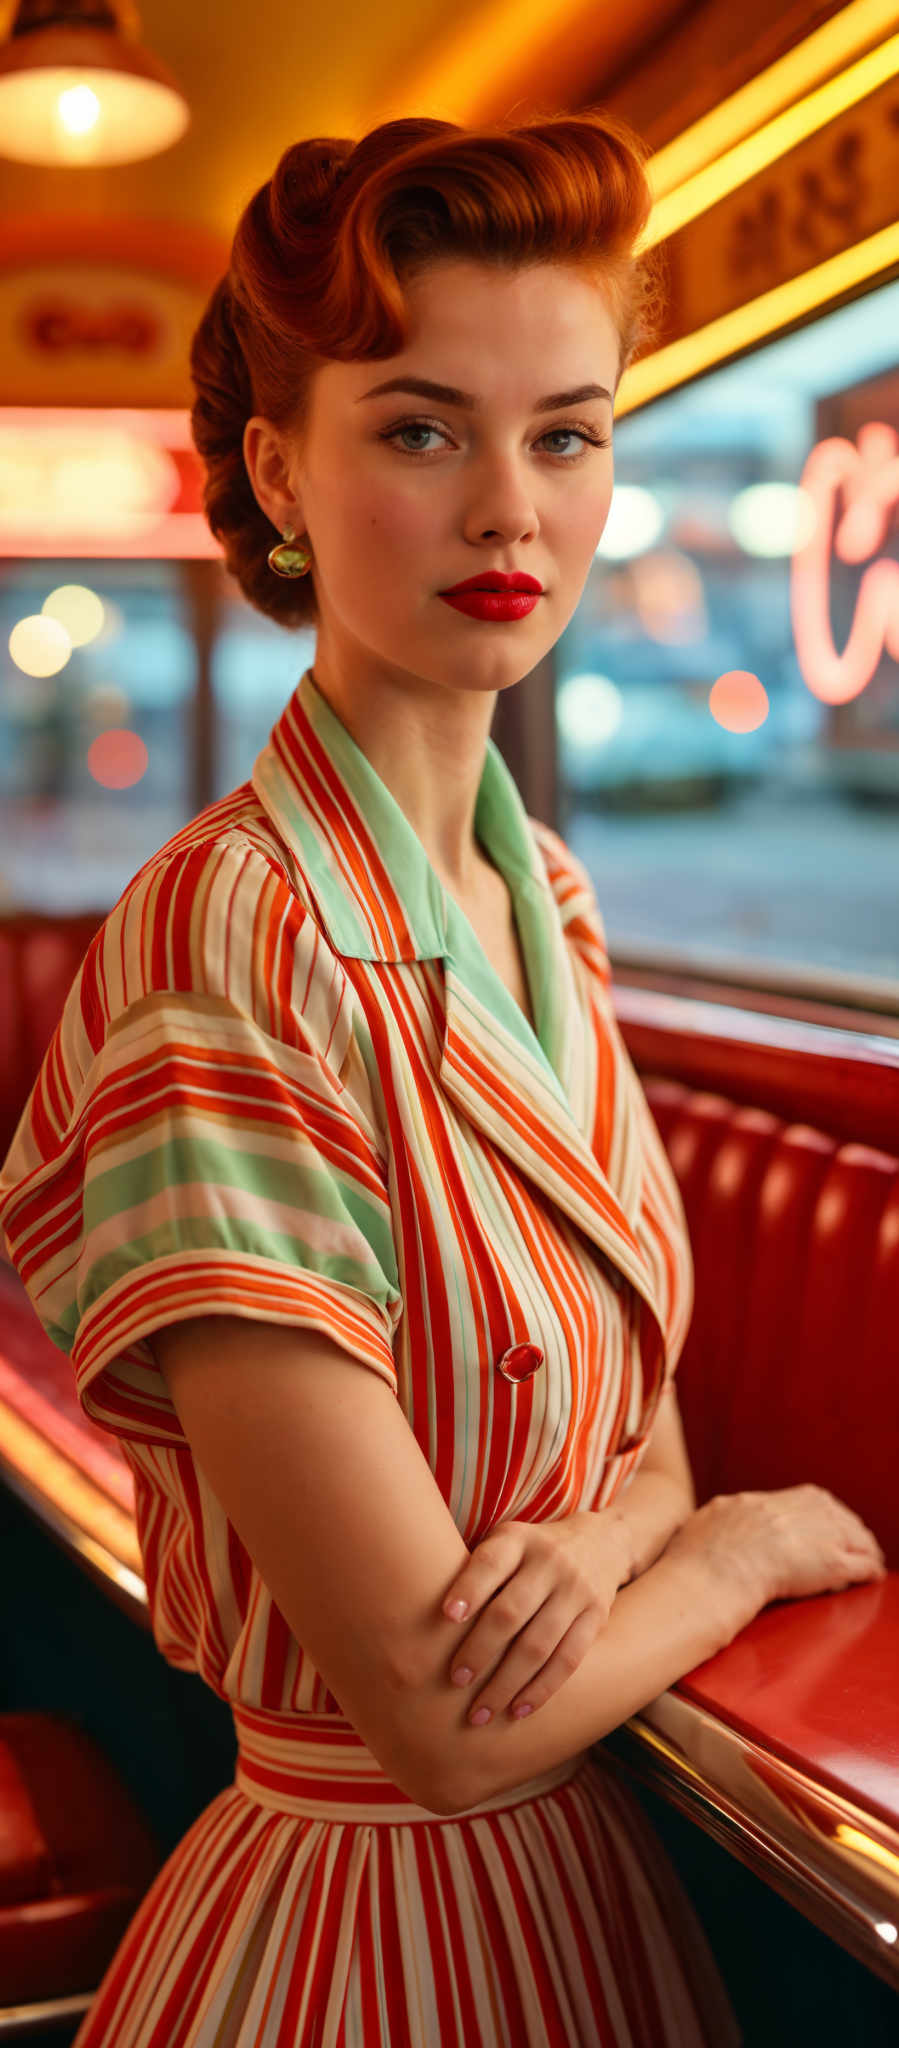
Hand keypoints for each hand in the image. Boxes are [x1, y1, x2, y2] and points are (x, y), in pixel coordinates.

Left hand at [440, 1511, 630, 1726]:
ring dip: (505, 1684)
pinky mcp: (596, 1617)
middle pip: (510, 1612)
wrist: (601, 1542)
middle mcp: (549, 1562)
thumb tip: (414, 1613)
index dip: (469, 1589)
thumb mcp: (505, 1542)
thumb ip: (474, 1569)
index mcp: (517, 1540)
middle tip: (454, 1681)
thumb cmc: (529, 1553)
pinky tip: (518, 1710)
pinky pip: (568, 1660)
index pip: (490, 1563)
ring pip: (538, 1645)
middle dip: (479, 1651)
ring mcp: (576, 1590)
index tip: (446, 1616)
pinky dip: (542, 1689)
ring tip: (479, 1713)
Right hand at [663, 1484, 886, 1617]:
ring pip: (852, 1535)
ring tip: (867, 1560)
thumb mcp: (709, 1520)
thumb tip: (713, 1515)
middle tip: (854, 1543)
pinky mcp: (830, 1562)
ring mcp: (815, 1534)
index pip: (807, 1500)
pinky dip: (868, 1569)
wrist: (713, 1571)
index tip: (822, 1528)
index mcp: (764, 1502)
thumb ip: (722, 1516)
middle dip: (845, 1527)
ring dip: (861, 1547)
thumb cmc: (700, 1555)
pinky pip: (860, 1564)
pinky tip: (872, 1575)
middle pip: (834, 1514)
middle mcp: (793, 1511)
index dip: (819, 1516)